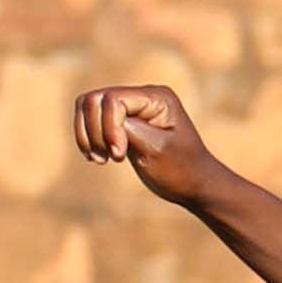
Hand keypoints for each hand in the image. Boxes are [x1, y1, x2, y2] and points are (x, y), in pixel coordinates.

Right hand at [74, 85, 224, 207]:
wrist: (195, 186)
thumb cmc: (182, 170)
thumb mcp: (156, 150)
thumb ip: (128, 128)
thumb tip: (98, 110)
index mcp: (157, 97)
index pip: (113, 99)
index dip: (109, 127)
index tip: (119, 155)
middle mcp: (142, 96)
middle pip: (94, 100)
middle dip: (95, 131)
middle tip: (109, 158)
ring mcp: (130, 107)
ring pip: (87, 107)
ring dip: (87, 135)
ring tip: (100, 159)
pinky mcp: (121, 122)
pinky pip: (90, 120)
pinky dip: (87, 138)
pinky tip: (97, 158)